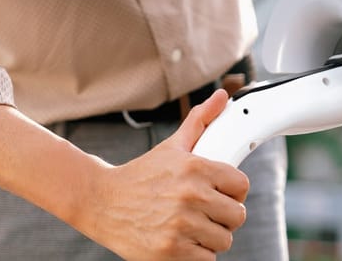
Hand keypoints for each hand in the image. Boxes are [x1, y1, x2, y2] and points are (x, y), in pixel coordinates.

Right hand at [74, 90, 250, 259]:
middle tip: (204, 213)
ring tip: (190, 226)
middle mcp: (191, 196)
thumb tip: (222, 97)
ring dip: (210, 237)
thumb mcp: (171, 146)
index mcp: (195, 168)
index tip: (221, 194)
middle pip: (237, 216)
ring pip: (224, 240)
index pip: (241, 186)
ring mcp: (181, 225)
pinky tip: (182, 241)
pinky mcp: (171, 251)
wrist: (100, 201)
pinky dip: (197, 254)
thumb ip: (200, 121)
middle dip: (223, 216)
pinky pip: (207, 259)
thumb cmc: (140, 175)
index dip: (233, 192)